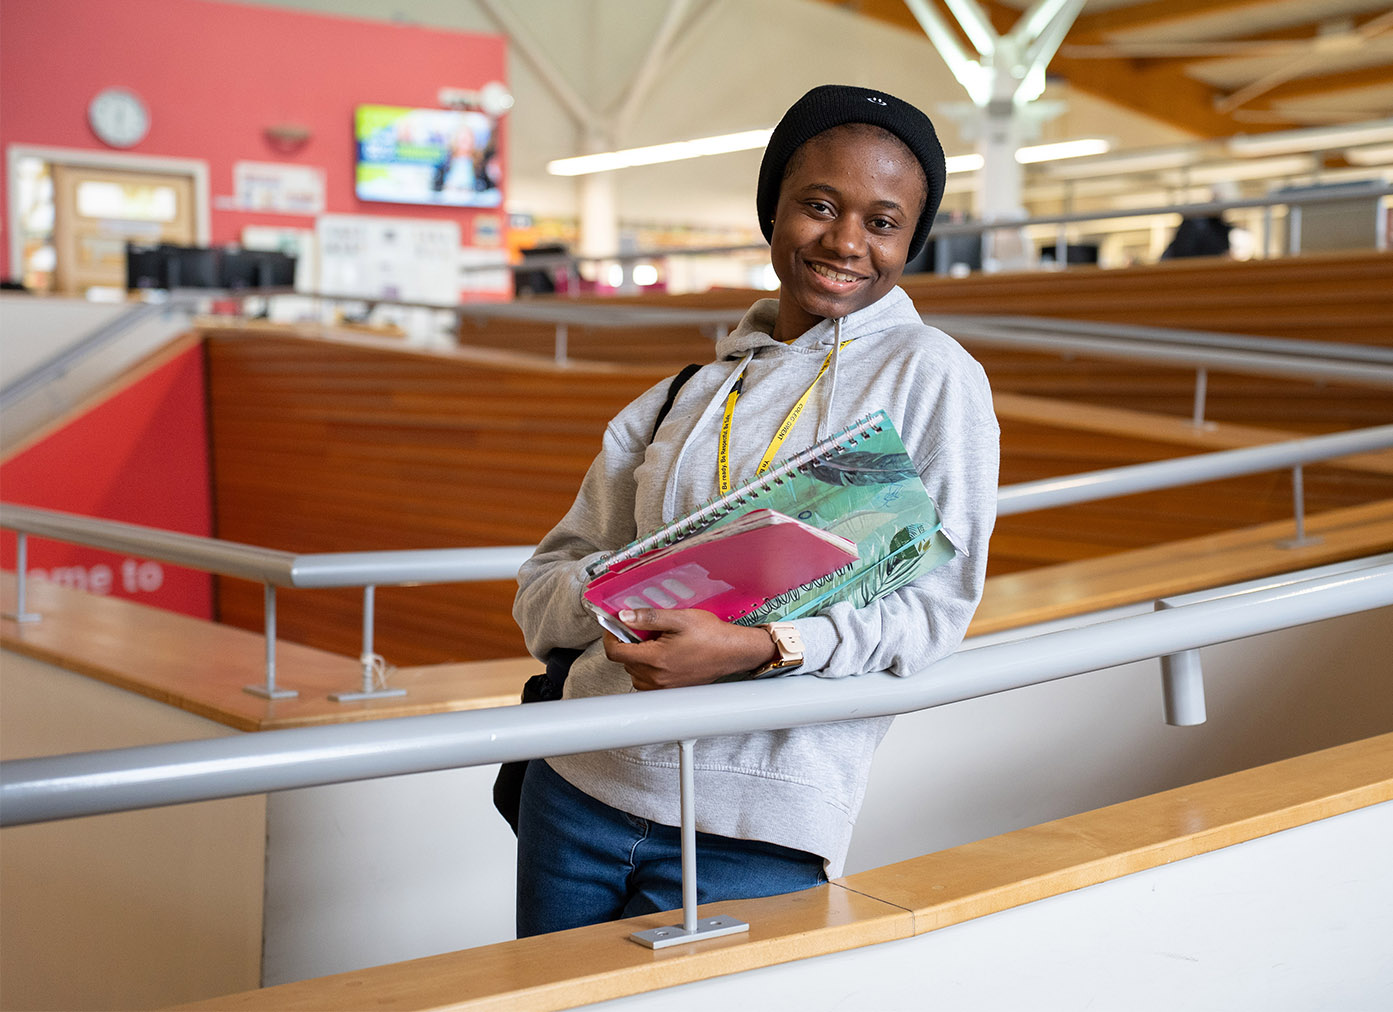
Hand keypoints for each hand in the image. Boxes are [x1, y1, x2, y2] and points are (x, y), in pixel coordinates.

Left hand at [604, 608, 778, 690]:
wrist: (734, 652)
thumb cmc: (713, 636)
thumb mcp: (680, 618)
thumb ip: (649, 617)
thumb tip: (624, 616)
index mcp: (656, 659)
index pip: (615, 653)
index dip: (610, 637)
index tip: (614, 627)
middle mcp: (657, 677)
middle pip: (625, 662)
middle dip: (628, 644)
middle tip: (640, 630)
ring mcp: (665, 686)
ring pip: (634, 674)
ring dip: (636, 658)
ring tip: (653, 643)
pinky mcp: (672, 690)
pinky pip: (648, 682)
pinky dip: (647, 670)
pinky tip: (661, 656)